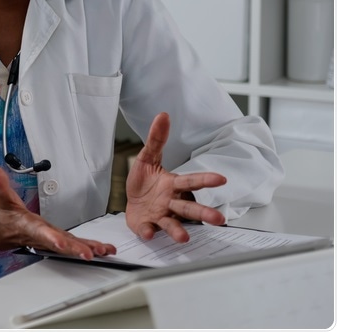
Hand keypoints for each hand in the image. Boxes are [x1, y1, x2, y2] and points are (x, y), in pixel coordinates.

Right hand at [0, 166, 114, 260]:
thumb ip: (0, 184)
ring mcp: (51, 240)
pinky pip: (75, 244)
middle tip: (90, 254)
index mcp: (28, 225)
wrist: (2, 231)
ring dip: (88, 249)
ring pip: (71, 246)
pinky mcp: (57, 240)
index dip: (50, 238)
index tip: (60, 243)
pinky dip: (90, 247)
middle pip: (60, 243)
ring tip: (105, 251)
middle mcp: (42, 235)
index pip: (39, 232)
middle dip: (75, 249)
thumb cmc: (4, 214)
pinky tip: (104, 249)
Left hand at [125, 112, 227, 241]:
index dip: (206, 180)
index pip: (192, 181)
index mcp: (173, 185)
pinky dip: (148, 232)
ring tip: (184, 238)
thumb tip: (163, 115)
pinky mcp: (147, 225)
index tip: (221, 179)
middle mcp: (171, 202)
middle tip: (218, 219)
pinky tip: (149, 232)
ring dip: (178, 230)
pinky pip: (149, 229)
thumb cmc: (144, 182)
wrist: (131, 203)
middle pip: (190, 208)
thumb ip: (156, 139)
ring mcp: (160, 216)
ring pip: (173, 223)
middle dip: (204, 213)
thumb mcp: (147, 158)